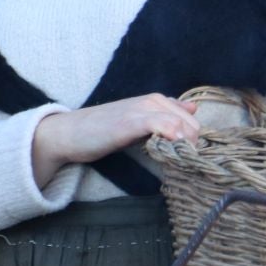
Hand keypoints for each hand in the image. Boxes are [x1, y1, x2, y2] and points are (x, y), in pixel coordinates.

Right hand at [32, 94, 199, 188]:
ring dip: (187, 146)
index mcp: (156, 101)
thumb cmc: (103, 130)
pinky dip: (175, 138)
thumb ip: (164, 114)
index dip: (194, 141)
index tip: (188, 159)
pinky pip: (164, 125)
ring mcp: (143, 109)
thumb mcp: (138, 121)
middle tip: (183, 165)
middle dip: (194, 146)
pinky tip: (173, 151)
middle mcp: (153, 101)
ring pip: (183, 124)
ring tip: (179, 163)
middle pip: (192, 124)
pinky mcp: (132, 121)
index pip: (192, 120)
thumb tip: (193, 107)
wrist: (71, 133)